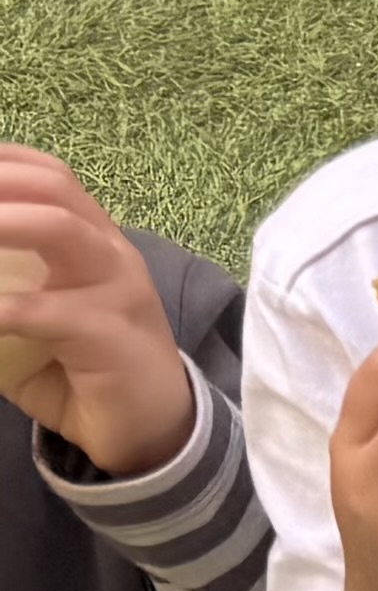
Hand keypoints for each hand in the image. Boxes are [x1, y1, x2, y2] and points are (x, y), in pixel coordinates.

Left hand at [0, 150, 202, 477]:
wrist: (150, 429)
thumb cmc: (83, 370)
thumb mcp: (34, 315)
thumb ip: (1, 286)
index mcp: (93, 240)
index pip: (49, 175)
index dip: (1, 162)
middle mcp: (111, 252)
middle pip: (52, 187)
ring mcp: (118, 288)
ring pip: (59, 229)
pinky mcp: (112, 333)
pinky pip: (43, 310)